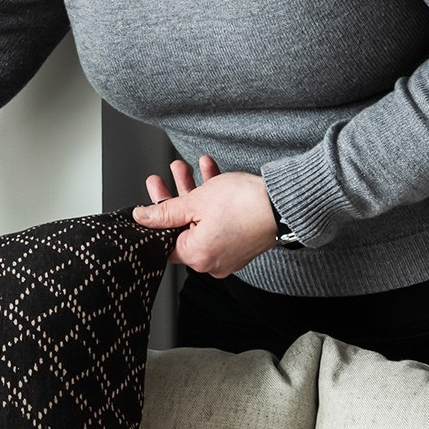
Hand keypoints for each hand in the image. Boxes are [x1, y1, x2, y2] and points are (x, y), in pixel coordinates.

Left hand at [131, 158, 280, 277]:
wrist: (285, 203)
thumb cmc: (244, 204)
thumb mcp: (195, 202)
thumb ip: (165, 212)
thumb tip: (142, 217)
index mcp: (197, 256)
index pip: (164, 242)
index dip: (154, 220)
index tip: (149, 201)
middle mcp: (212, 261)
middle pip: (182, 227)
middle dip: (172, 197)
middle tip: (161, 179)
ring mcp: (228, 253)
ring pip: (202, 220)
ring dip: (192, 192)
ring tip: (182, 167)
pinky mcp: (242, 242)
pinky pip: (219, 222)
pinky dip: (213, 201)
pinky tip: (208, 172)